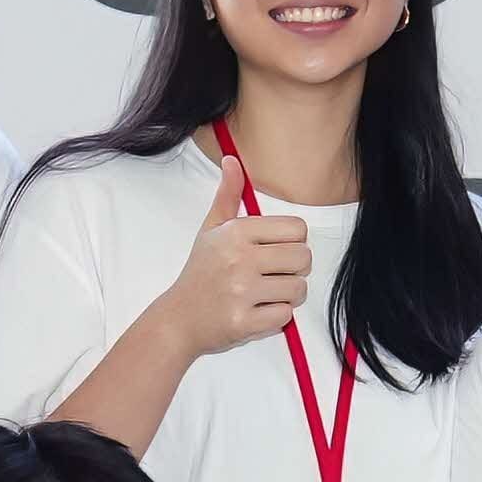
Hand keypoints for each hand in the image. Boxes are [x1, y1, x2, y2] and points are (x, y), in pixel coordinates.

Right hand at [155, 152, 313, 358]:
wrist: (178, 318)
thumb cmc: (200, 272)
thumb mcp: (211, 229)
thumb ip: (228, 195)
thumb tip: (232, 160)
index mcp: (236, 232)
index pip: (297, 229)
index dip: (292, 242)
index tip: (275, 251)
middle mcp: (239, 259)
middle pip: (303, 258)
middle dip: (294, 269)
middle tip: (272, 275)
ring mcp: (241, 292)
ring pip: (298, 289)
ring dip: (287, 295)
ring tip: (264, 294)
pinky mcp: (244, 322)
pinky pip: (285, 316)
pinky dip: (276, 317)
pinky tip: (256, 311)